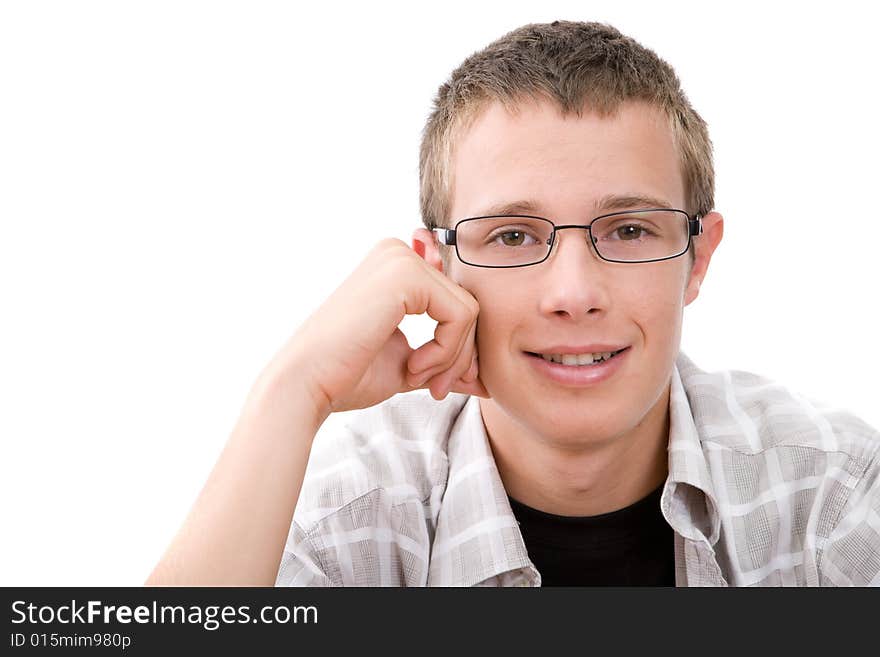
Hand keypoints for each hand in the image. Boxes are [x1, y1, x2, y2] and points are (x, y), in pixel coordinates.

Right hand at [268, 238, 487, 414]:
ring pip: (469, 311)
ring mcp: (402, 258)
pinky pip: (461, 315)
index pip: (454, 302)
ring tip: (420, 380)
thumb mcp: (408, 362)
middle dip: (459, 356)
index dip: (458, 347)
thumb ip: (444, 358)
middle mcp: (399, 252)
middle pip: (467, 304)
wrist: (306, 383)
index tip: (440, 383)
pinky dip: (446, 351)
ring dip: (452, 357)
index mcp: (396, 266)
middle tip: (435, 389)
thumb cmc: (347, 374)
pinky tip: (413, 368)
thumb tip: (484, 378)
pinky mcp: (406, 274)